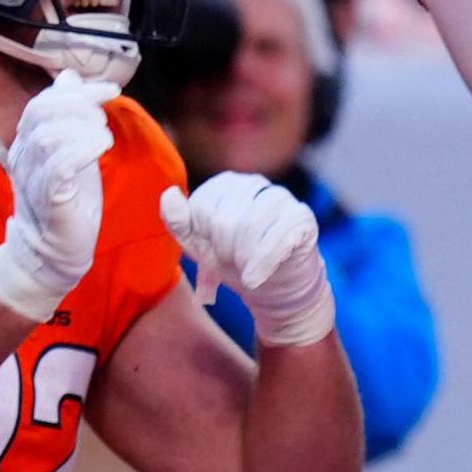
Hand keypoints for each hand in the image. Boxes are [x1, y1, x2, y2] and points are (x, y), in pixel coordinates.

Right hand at [0, 71, 115, 321]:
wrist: (51, 251)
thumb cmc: (66, 199)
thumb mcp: (70, 150)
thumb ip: (68, 116)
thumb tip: (69, 77)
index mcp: (28, 143)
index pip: (43, 102)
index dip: (77, 91)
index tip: (111, 89)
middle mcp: (25, 157)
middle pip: (41, 112)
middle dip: (78, 104)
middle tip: (103, 117)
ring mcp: (34, 179)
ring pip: (48, 136)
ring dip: (81, 127)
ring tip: (103, 135)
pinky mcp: (50, 201)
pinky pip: (59, 168)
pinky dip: (82, 150)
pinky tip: (102, 147)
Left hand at [160, 173, 334, 346]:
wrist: (274, 287)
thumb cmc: (235, 262)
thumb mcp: (200, 246)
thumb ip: (180, 222)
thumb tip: (168, 194)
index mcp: (228, 184)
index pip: (202, 204)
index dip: (202, 235)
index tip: (211, 248)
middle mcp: (257, 184)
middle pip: (225, 217)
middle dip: (222, 249)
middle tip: (230, 262)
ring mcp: (282, 199)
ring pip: (250, 227)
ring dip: (242, 258)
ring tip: (244, 268)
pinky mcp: (303, 219)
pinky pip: (277, 239)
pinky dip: (261, 265)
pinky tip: (254, 280)